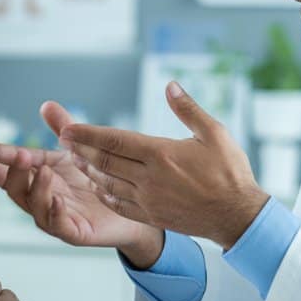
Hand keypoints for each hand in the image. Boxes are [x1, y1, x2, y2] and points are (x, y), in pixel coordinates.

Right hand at [0, 101, 163, 263]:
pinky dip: (56, 213)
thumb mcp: (80, 149)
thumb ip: (63, 129)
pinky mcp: (75, 232)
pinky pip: (60, 226)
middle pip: (16, 189)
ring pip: (35, 208)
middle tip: (18, 156)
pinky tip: (58, 200)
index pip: (11, 166)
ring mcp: (57, 217)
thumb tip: (46, 104)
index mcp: (40, 176)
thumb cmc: (99, 179)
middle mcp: (43, 198)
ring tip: (42, 171)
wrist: (134, 204)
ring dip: (36, 189)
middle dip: (11, 173)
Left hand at [59, 81, 268, 248]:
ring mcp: (148, 200)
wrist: (237, 215)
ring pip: (108, 183)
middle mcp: (149, 178)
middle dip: (81, 149)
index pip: (115, 140)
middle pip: (105, 161)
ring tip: (75, 159)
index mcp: (161, 154)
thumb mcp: (215, 133)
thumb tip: (170, 85)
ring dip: (89, 170)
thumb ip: (188, 109)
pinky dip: (104, 193)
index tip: (68, 127)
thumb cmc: (230, 172)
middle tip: (63, 139)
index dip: (88, 133)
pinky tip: (98, 186)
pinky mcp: (152, 216)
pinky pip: (119, 204)